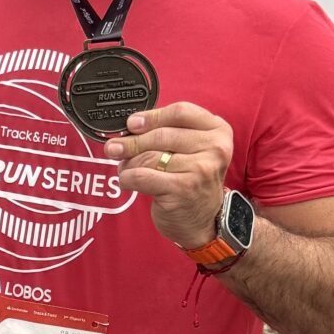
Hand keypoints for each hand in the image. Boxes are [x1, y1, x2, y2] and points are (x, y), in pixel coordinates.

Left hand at [102, 102, 233, 248]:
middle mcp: (214, 149)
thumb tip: (130, 127)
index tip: (132, 123)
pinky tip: (128, 181)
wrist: (204, 221)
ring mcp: (200, 170)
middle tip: (114, 147)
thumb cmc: (192, 181)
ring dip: (129, 162)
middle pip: (161, 135)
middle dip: (132, 141)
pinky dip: (128, 177)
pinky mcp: (183, 189)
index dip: (152, 116)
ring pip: (149, 156)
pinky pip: (142, 176)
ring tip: (125, 167)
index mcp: (218, 131)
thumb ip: (170, 132)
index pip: (180, 112)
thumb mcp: (194, 150)